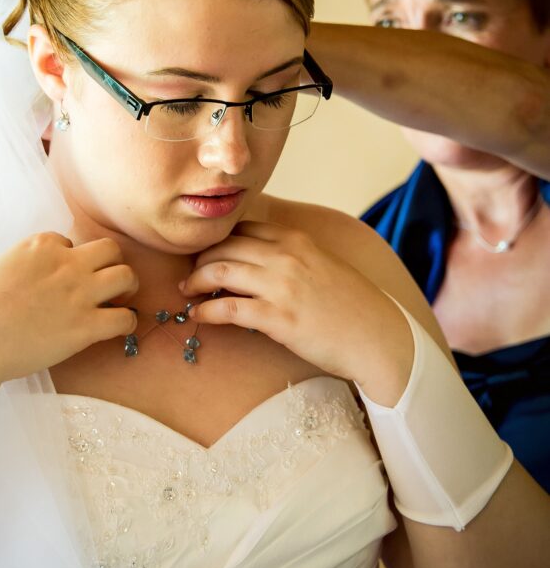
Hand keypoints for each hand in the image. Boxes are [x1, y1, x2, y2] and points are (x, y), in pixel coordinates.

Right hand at [0, 232, 137, 388]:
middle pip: (111, 249)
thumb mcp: (4, 264)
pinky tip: (118, 327)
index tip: (62, 276)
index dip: (70, 258)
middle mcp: (67, 263)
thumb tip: (46, 271)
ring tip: (120, 299)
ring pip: (126, 276)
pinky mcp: (86, 326)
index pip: (71, 241)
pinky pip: (125, 319)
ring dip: (127, 286)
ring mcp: (80, 294)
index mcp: (43, 245)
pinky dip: (127, 322)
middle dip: (112, 262)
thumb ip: (31, 261)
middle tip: (107, 280)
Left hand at [181, 221, 413, 402]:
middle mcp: (287, 256)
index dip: (219, 240)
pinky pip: (228, 308)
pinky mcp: (279, 318)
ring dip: (196, 281)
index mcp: (298, 240)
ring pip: (220, 271)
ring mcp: (282, 286)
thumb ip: (293, 258)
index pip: (244, 229)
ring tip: (188, 292)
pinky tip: (198, 315)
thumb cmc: (353, 308)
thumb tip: (259, 261)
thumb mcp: (324, 266)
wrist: (379, 338)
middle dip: (200, 258)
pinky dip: (206, 310)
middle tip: (190, 274)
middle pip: (225, 246)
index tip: (208, 254)